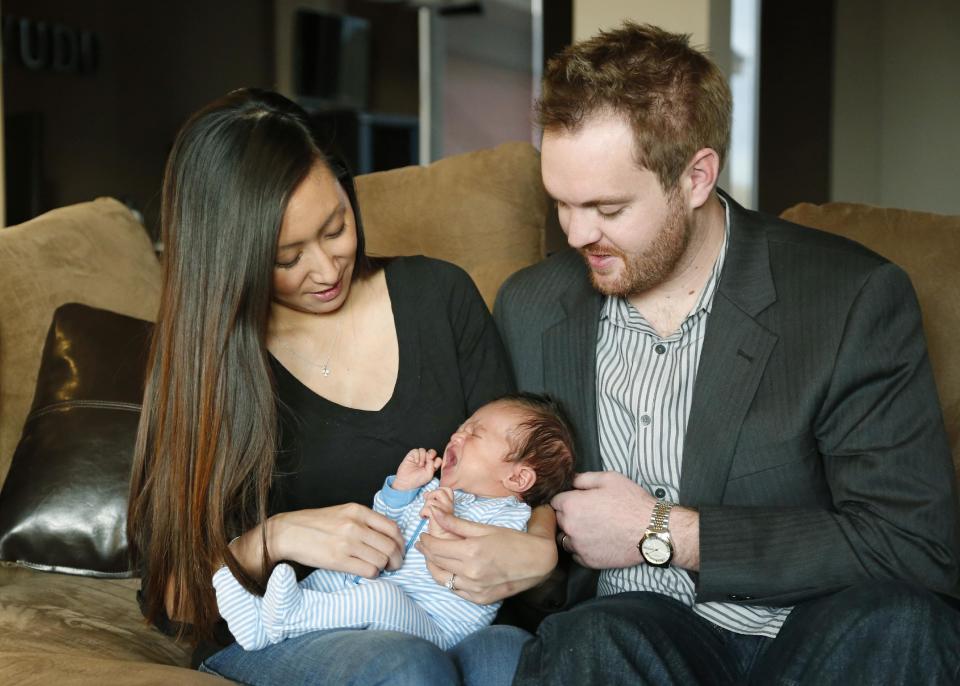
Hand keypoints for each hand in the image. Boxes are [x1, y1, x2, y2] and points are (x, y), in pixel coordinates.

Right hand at [250, 504, 404, 579]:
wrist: (287, 532)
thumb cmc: (315, 523)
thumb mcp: (342, 512)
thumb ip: (364, 521)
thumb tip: (387, 537)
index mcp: (358, 511)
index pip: (392, 528)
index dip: (400, 543)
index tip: (399, 550)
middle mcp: (355, 525)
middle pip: (390, 546)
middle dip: (396, 559)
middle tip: (393, 565)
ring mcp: (347, 543)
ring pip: (381, 560)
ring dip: (383, 568)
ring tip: (378, 568)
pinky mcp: (338, 560)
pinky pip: (368, 571)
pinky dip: (372, 574)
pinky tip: (366, 572)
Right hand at [394, 448, 440, 490]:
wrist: (406, 482)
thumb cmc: (417, 480)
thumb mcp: (429, 474)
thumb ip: (432, 465)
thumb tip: (430, 456)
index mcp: (431, 466)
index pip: (438, 459)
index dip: (437, 461)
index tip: (434, 466)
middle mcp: (425, 461)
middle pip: (432, 452)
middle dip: (432, 454)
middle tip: (430, 458)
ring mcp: (418, 458)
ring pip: (423, 450)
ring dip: (423, 456)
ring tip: (420, 464)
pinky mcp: (411, 456)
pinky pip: (416, 450)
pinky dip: (417, 455)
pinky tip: (416, 462)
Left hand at [416, 507, 556, 604]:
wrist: (539, 562)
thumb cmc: (514, 540)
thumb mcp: (485, 528)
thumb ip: (456, 523)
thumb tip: (435, 512)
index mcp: (471, 552)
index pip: (435, 548)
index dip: (426, 541)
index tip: (423, 535)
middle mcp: (470, 573)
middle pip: (436, 562)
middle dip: (427, 552)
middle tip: (424, 543)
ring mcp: (474, 589)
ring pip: (442, 579)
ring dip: (433, 567)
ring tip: (432, 557)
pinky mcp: (479, 599)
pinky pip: (455, 590)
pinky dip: (448, 580)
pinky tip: (449, 572)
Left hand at [421, 487, 455, 537]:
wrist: (442, 545)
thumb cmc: (438, 531)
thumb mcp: (436, 513)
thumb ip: (434, 502)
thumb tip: (426, 493)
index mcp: (450, 506)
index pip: (447, 490)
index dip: (436, 492)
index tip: (431, 500)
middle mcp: (450, 508)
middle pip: (440, 491)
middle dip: (431, 497)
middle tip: (429, 508)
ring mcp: (446, 514)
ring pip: (431, 501)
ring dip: (425, 507)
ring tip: (427, 516)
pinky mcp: (439, 520)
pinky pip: (428, 509)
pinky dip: (422, 513)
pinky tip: (425, 519)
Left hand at [551, 471, 651, 568]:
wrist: (651, 530)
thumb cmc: (632, 502)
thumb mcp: (609, 478)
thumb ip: (584, 478)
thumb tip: (570, 480)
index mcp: (571, 505)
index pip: (554, 501)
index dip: (566, 499)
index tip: (577, 500)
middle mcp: (570, 527)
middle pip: (559, 520)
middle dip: (568, 515)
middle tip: (588, 513)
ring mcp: (578, 546)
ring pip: (565, 538)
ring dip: (573, 533)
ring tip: (592, 528)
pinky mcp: (588, 561)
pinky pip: (576, 554)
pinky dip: (582, 548)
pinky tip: (597, 541)